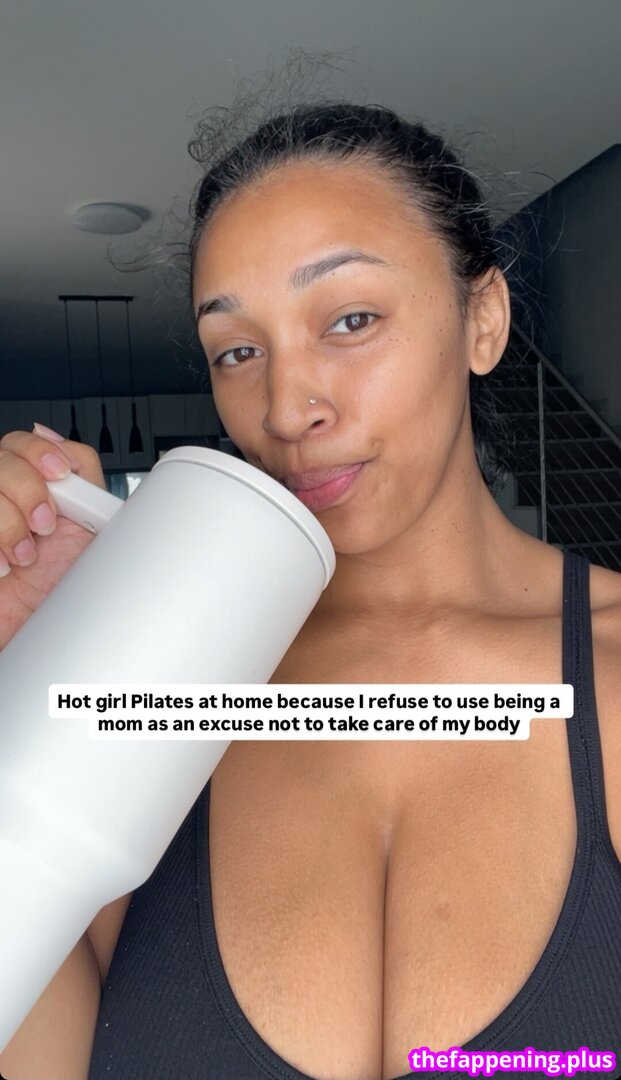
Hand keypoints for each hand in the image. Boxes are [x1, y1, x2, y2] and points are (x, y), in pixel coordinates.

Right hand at [0, 424, 105, 648]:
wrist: (37, 641)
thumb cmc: (61, 598)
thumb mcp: (92, 536)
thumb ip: (85, 487)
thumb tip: (69, 450)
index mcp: (37, 491)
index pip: (26, 441)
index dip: (41, 451)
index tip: (59, 476)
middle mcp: (4, 498)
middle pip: (2, 453)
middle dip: (28, 489)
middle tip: (45, 527)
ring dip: (6, 523)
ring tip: (23, 557)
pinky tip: (1, 565)